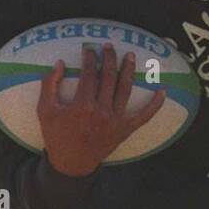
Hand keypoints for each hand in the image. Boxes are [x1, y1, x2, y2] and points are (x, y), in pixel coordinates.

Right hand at [37, 44, 165, 176]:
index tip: (89, 48)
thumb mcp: (45, 110)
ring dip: (129, 71)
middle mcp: (102, 111)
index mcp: (82, 106)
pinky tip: (163, 91)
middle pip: (109, 78)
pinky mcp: (125, 129)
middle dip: (110, 59)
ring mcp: (116, 121)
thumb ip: (49, 85)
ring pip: (125, 90)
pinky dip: (155, 105)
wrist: (71, 163)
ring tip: (130, 56)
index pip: (89, 74)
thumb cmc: (57, 135)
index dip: (90, 59)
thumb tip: (60, 63)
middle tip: (109, 46)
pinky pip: (144, 116)